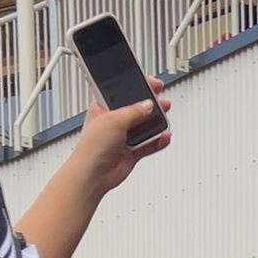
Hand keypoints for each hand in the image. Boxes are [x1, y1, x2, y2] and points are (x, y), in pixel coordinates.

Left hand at [73, 77, 171, 193]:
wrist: (93, 174)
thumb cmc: (92, 146)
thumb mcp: (114, 119)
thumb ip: (134, 111)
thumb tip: (148, 105)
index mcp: (105, 108)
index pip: (123, 91)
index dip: (138, 86)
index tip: (152, 83)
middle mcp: (115, 121)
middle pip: (137, 109)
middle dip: (151, 105)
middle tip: (162, 101)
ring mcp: (124, 137)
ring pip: (145, 127)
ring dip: (156, 124)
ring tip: (165, 120)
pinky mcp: (132, 152)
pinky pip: (150, 144)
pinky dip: (158, 141)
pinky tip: (164, 136)